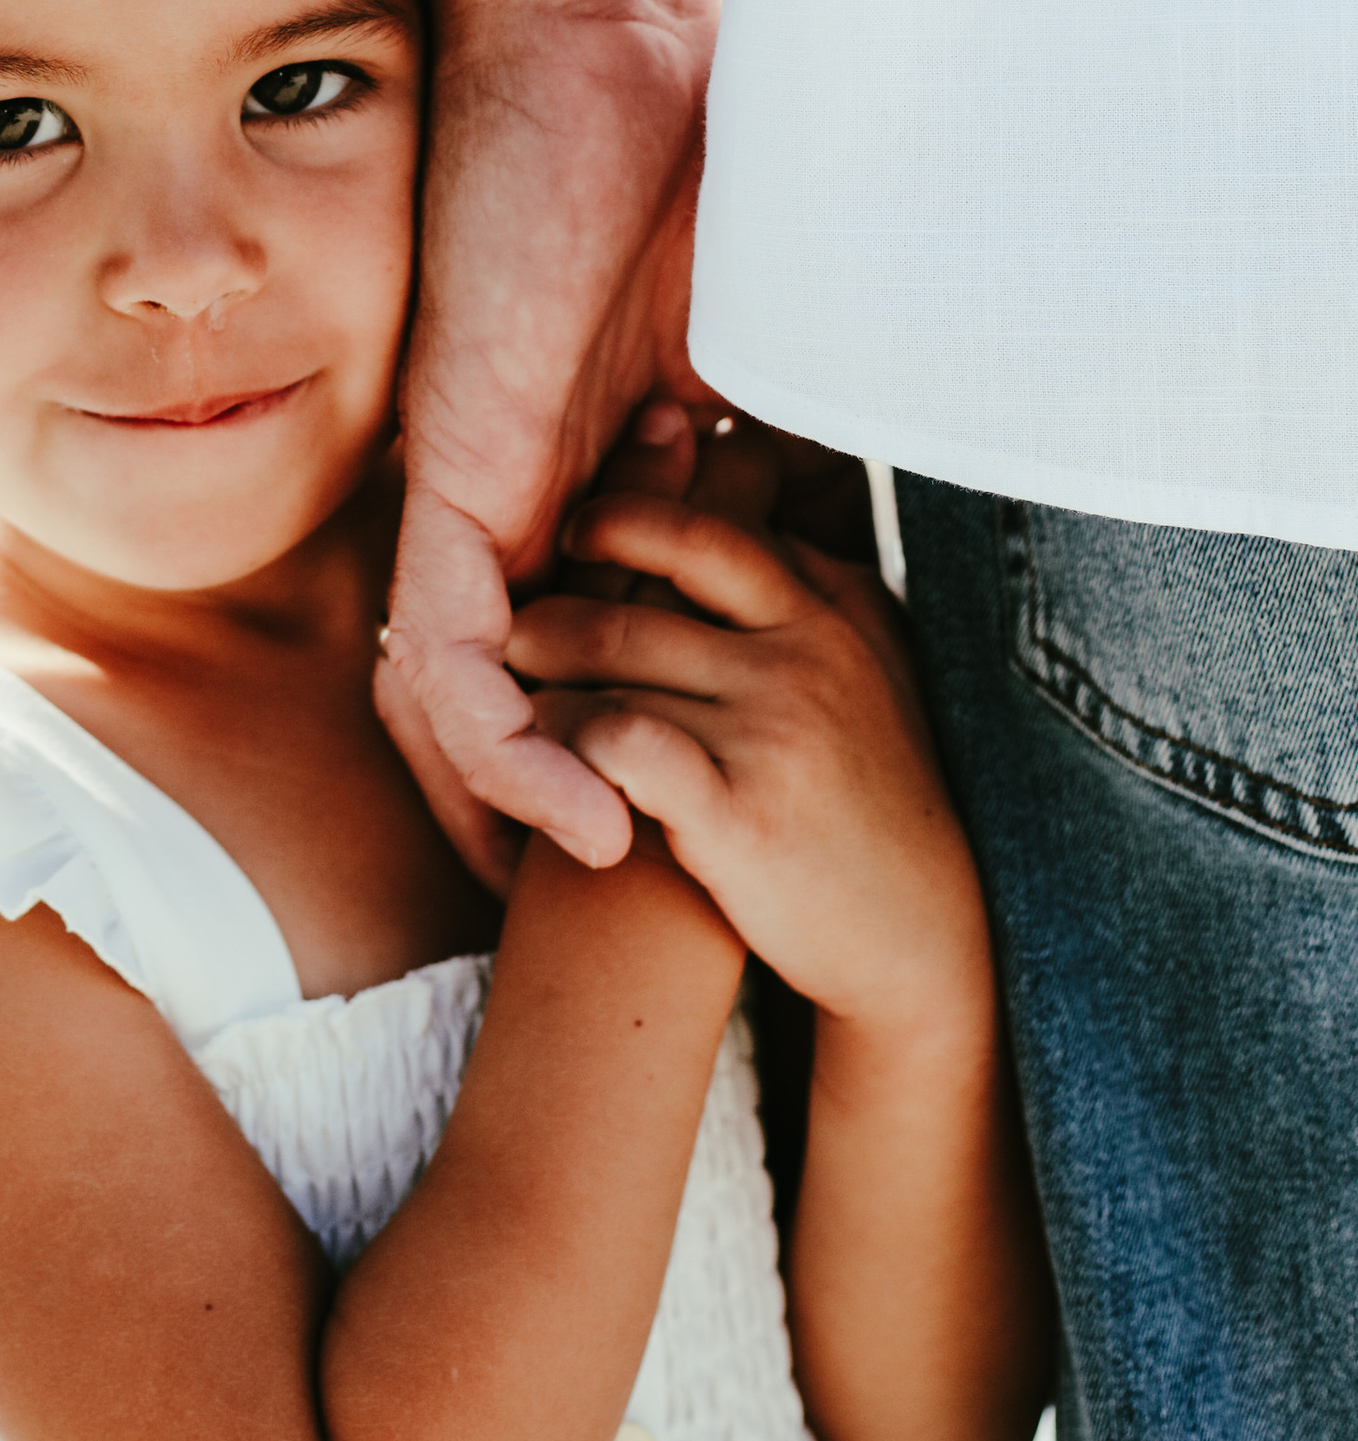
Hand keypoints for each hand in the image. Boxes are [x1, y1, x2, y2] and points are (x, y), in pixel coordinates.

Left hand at [374, 0, 720, 880]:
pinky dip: (501, 751)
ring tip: (596, 891)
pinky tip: (580, 826)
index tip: (663, 810)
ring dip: (516, 806)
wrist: (586, 18)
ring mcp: (465, 473)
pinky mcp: (457, 465)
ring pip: (446, 692)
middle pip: (475, 677)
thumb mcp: (738, 306)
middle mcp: (493, 470)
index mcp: (557, 440)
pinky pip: (451, 650)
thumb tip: (828, 448)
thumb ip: (754, 396)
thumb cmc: (666, 124)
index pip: (547, 619)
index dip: (590, 722)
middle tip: (605, 893)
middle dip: (528, 797)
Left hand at [509, 465, 983, 1039]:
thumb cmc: (878, 800)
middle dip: (560, 602)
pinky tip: (549, 771)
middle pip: (642, 584)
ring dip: (544, 681)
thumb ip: (808, 593)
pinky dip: (565, 748)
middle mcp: (808, 653)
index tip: (579, 540)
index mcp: (834, 609)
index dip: (624, 523)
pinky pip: (618, 745)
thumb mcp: (872, 670)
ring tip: (514, 706)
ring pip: (612, 662)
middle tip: (514, 630)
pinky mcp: (739, 813)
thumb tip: (736, 503)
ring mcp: (774, 729)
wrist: (926, 937)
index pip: (706, 528)